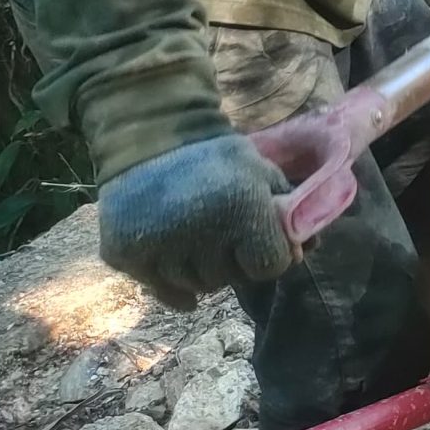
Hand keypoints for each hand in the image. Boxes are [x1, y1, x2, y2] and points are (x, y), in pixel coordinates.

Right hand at [97, 135, 294, 308]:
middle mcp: (199, 231)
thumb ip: (288, 214)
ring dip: (203, 270)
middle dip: (235, 262)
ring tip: (197, 236)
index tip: (260, 239)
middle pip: (232, 280)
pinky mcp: (125, 253)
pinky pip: (161, 291)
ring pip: (196, 287)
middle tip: (224, 233)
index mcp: (241, 208)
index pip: (270, 267)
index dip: (270, 256)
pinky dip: (172, 284)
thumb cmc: (217, 159)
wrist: (151, 138)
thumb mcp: (262, 174)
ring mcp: (158, 245)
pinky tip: (178, 262)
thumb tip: (304, 253)